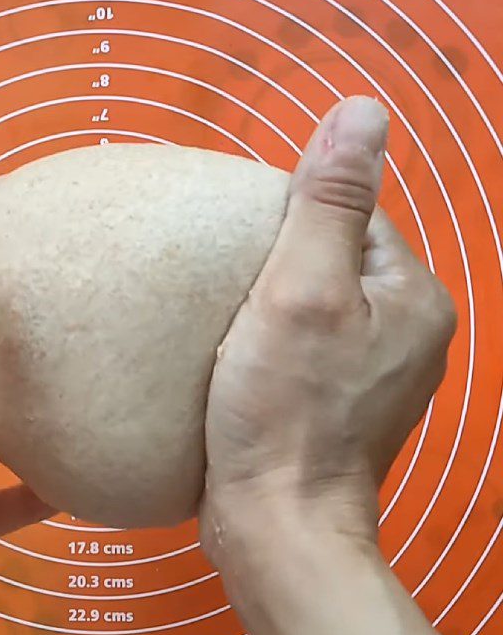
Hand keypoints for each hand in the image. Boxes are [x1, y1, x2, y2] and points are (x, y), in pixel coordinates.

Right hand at [195, 97, 502, 634]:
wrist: (275, 525)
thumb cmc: (283, 412)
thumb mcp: (301, 293)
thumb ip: (330, 202)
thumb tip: (363, 110)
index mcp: (411, 295)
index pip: (352, 216)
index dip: (291, 218)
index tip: (239, 244)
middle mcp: (409, 331)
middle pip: (335, 259)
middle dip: (281, 259)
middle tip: (222, 281)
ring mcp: (378, 373)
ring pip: (320, 305)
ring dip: (274, 301)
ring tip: (222, 315)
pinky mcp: (342, 405)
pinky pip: (309, 346)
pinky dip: (275, 340)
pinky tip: (237, 356)